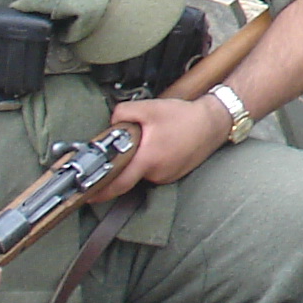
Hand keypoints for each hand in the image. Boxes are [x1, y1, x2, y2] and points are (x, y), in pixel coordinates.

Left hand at [92, 96, 226, 194]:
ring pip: (143, 172)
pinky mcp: (175, 174)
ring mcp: (167, 176)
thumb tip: (112, 123)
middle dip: (122, 165)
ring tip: (150, 141)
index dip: (101, 192)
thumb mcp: (149, 108)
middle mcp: (157, 173)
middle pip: (129, 176)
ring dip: (140, 161)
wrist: (214, 122)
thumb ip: (123, 113)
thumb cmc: (184, 116)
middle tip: (123, 150)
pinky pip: (155, 171)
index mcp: (148, 159)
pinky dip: (152, 161)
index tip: (88, 195)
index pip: (118, 183)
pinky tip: (161, 145)